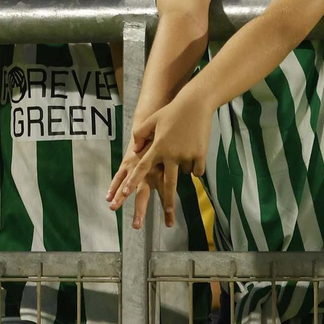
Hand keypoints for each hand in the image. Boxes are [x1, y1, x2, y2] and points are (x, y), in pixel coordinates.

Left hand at [106, 93, 209, 228]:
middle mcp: (171, 154)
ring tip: (184, 150)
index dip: (132, 183)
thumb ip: (140, 135)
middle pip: (168, 184)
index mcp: (157, 147)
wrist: (195, 104)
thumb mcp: (151, 121)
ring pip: (183, 173)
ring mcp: (186, 155)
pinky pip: (196, 169)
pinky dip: (195, 165)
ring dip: (182, 168)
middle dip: (168, 203)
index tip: (123, 195)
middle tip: (168, 219)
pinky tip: (194, 152)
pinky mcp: (200, 155)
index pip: (141, 168)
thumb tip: (135, 150)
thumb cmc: (171, 112)